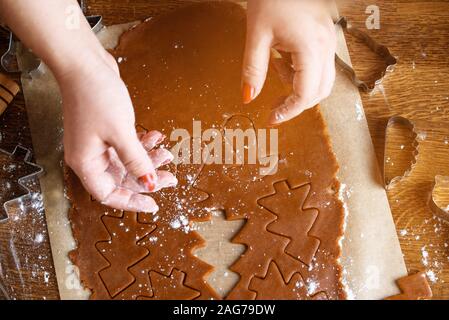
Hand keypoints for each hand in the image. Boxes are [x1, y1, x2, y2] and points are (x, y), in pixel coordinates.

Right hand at [60, 51, 176, 212]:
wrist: (85, 64)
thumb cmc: (95, 96)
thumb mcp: (120, 133)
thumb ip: (136, 161)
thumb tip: (150, 184)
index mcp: (86, 162)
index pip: (108, 194)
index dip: (131, 201)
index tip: (153, 203)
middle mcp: (90, 156)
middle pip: (121, 179)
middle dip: (147, 178)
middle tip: (170, 177)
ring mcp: (98, 142)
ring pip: (128, 161)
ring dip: (148, 159)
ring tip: (167, 154)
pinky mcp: (107, 130)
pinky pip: (128, 145)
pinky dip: (143, 143)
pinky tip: (156, 136)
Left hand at [242, 0, 335, 123]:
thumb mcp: (256, 34)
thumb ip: (253, 69)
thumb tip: (249, 97)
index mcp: (311, 48)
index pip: (305, 94)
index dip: (288, 111)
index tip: (271, 118)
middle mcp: (326, 47)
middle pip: (319, 92)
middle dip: (295, 103)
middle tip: (273, 106)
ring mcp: (329, 42)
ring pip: (322, 81)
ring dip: (300, 88)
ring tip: (275, 71)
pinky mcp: (326, 39)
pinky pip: (320, 67)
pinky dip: (303, 74)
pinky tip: (284, 60)